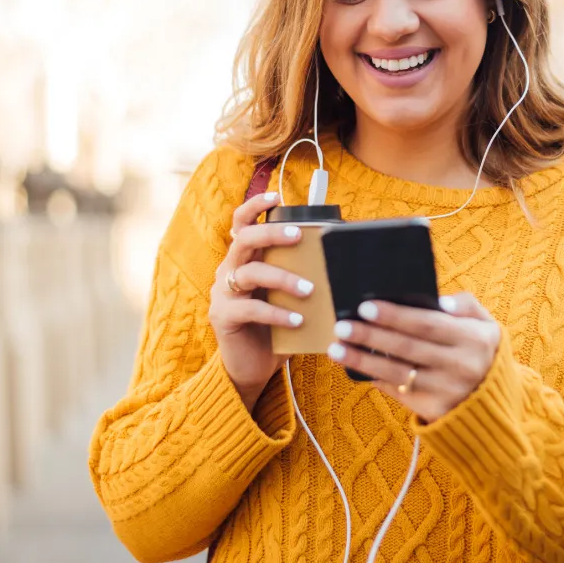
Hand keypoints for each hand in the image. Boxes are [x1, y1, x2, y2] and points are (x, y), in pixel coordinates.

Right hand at [209, 191, 315, 410]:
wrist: (252, 366)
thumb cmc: (275, 326)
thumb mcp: (287, 296)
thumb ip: (300, 275)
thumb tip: (340, 260)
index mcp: (244, 259)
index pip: (241, 224)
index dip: (254, 207)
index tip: (275, 196)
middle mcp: (229, 270)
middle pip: (244, 240)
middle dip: (272, 233)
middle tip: (298, 236)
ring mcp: (223, 293)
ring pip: (250, 272)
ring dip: (282, 277)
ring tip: (309, 289)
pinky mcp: (223, 317)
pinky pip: (250, 309)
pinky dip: (276, 312)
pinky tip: (297, 319)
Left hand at [327, 292, 500, 422]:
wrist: (493, 402)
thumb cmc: (481, 353)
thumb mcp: (486, 325)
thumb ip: (466, 306)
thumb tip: (440, 301)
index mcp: (473, 339)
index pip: (427, 324)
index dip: (394, 316)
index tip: (365, 307)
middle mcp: (459, 366)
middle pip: (406, 347)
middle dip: (370, 335)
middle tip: (342, 326)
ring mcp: (444, 391)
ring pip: (396, 372)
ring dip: (362, 359)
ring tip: (336, 348)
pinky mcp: (432, 410)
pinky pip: (397, 391)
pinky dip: (374, 377)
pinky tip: (354, 367)